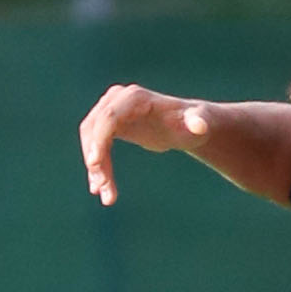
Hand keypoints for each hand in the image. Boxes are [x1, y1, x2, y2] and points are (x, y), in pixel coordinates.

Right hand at [80, 84, 221, 205]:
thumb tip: (199, 126)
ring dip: (94, 168)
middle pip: (94, 129)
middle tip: (102, 189)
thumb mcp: (200, 123)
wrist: (186, 125)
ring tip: (104, 194)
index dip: (98, 140)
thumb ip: (199, 121)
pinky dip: (95, 166)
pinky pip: (93, 144)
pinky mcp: (107, 124)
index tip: (94, 164)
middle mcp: (117, 99)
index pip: (108, 117)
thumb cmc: (194, 124)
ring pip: (90, 139)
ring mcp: (109, 109)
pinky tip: (99, 188)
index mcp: (135, 98)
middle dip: (95, 160)